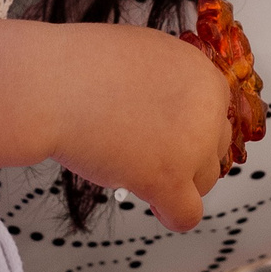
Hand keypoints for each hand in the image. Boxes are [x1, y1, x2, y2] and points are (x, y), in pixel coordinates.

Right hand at [47, 25, 236, 231]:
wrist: (55, 84)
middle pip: (215, 148)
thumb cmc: (81, 66)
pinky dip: (172, 215)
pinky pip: (187, 214)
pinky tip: (154, 205)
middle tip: (147, 151)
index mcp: (202, 74)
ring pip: (204, 181)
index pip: (215, 115)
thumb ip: (170, 83)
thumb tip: (173, 110)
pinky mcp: (169, 178)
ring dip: (176, 181)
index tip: (164, 134)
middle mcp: (207, 108)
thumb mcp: (145, 56)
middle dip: (185, 154)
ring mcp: (192, 145)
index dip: (188, 128)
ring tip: (136, 169)